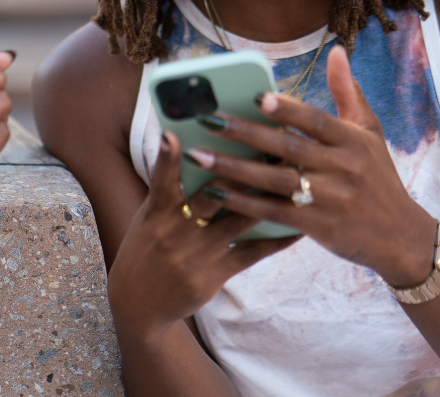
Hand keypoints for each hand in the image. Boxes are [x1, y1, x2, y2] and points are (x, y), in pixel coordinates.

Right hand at [107, 130, 296, 338]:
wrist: (140, 303)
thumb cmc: (148, 249)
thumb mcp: (149, 217)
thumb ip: (168, 189)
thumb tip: (190, 151)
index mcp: (157, 211)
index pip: (161, 179)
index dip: (167, 158)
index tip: (174, 136)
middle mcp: (176, 229)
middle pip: (211, 196)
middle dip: (240, 172)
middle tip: (267, 147)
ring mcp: (197, 252)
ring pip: (238, 220)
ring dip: (267, 199)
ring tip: (293, 179)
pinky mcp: (215, 273)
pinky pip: (251, 253)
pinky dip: (276, 240)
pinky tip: (298, 229)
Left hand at [183, 46, 437, 285]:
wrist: (400, 236)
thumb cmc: (378, 177)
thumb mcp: (371, 133)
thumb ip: (348, 93)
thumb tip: (337, 51)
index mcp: (353, 141)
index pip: (316, 120)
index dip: (287, 109)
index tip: (256, 96)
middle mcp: (342, 168)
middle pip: (288, 147)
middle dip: (244, 133)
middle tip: (207, 120)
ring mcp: (330, 199)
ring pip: (275, 180)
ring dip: (233, 168)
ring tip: (198, 156)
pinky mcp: (318, 226)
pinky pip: (275, 212)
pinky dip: (244, 203)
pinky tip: (216, 193)